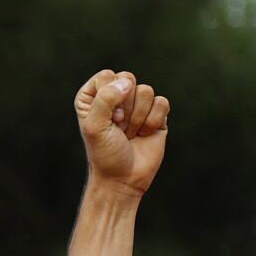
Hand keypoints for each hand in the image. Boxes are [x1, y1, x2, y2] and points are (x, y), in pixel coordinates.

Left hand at [74, 69, 169, 198]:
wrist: (123, 180)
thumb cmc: (105, 154)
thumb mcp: (95, 126)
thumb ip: (105, 98)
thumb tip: (128, 82)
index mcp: (94, 96)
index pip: (107, 76)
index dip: (109, 98)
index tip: (108, 121)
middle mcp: (115, 96)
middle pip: (128, 79)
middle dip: (125, 108)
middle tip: (119, 128)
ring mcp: (137, 105)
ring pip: (146, 90)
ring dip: (138, 118)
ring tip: (130, 134)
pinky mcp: (156, 114)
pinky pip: (162, 102)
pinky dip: (153, 121)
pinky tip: (144, 134)